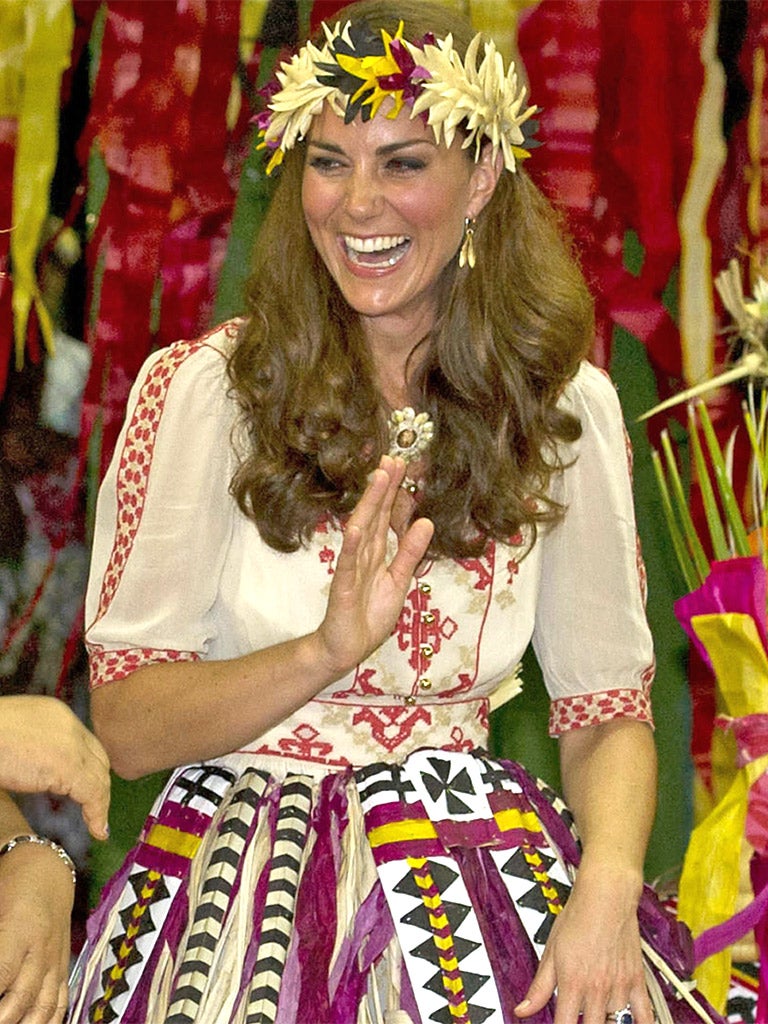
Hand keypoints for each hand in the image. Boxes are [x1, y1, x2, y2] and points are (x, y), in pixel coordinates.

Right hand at [0, 696, 109, 839]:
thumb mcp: (13, 735)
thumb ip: (31, 746)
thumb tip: (36, 770)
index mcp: (55, 713)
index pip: (85, 743)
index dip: (89, 768)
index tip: (87, 790)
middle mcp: (69, 725)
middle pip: (97, 758)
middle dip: (98, 784)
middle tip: (96, 810)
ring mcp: (70, 743)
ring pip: (98, 776)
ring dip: (99, 802)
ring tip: (97, 824)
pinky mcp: (66, 764)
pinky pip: (93, 792)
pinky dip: (97, 813)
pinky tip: (96, 829)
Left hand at [0, 842, 72, 1023]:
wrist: (48, 866)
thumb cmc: (11, 882)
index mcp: (20, 929)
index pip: (2, 975)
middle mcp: (41, 947)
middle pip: (22, 998)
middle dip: (4, 1018)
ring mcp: (56, 957)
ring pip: (45, 1006)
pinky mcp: (63, 962)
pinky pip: (62, 999)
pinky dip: (51, 1020)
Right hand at [315, 455, 433, 675]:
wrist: (346, 648)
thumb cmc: (369, 615)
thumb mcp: (399, 580)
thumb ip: (410, 552)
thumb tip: (426, 522)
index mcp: (376, 552)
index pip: (386, 516)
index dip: (394, 491)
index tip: (402, 465)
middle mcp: (363, 554)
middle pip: (374, 514)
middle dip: (384, 487)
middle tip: (392, 458)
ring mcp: (351, 568)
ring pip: (362, 530)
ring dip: (370, 504)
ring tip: (379, 478)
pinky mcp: (344, 587)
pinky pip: (348, 563)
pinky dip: (351, 544)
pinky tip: (355, 526)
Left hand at [515, 863, 653, 1023]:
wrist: (606, 896)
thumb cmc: (578, 918)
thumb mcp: (551, 951)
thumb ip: (539, 987)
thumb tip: (522, 1010)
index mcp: (572, 982)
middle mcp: (597, 988)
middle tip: (579, 1016)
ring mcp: (619, 986)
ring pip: (615, 1022)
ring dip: (605, 1020)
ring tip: (598, 1014)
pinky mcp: (637, 981)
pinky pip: (645, 1015)